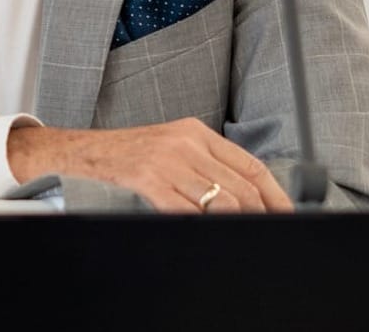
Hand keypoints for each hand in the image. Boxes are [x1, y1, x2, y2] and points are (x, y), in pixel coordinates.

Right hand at [7, 117, 293, 213]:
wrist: (82, 152)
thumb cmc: (129, 154)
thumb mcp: (172, 145)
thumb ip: (205, 162)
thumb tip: (243, 195)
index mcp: (196, 132)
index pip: (250, 165)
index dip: (274, 195)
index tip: (286, 215)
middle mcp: (186, 142)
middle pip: (240, 187)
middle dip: (258, 215)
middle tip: (264, 233)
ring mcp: (167, 161)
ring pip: (219, 201)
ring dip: (233, 224)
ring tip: (238, 236)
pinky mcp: (148, 179)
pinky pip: (186, 211)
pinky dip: (202, 226)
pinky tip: (206, 232)